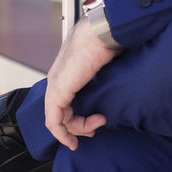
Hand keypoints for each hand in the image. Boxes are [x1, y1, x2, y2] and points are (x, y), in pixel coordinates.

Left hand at [44, 16, 119, 150]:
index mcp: (67, 71)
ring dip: (78, 129)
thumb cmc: (107, 39)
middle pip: (60, 113)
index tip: (96, 121)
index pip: (64, 101)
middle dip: (79, 126)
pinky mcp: (59, 90)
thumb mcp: (105, 61)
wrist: (103, 30)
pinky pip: (54, 121)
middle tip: (96, 128)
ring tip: (98, 123)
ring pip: (57, 120)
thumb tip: (116, 82)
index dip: (78, 117)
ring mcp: (56, 84)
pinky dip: (63, 134)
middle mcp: (57, 78)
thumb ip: (103, 74)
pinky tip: (74, 140)